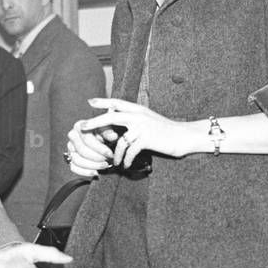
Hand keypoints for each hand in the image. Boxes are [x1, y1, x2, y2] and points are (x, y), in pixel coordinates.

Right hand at [65, 117, 116, 177]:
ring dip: (93, 166)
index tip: (110, 154)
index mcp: (79, 126)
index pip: (87, 139)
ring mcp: (69, 148)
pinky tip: (96, 172)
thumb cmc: (104, 132)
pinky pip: (74, 168)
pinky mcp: (70, 158)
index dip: (99, 148)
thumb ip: (109, 132)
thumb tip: (113, 136)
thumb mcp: (108, 129)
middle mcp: (72, 136)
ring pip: (77, 160)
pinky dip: (85, 172)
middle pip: (82, 151)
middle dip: (97, 158)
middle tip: (108, 161)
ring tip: (104, 166)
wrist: (100, 138)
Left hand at [81, 97, 198, 169]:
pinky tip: (126, 165)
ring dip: (116, 154)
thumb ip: (135, 120)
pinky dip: (126, 160)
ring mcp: (143, 126)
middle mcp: (139, 115)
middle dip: (95, 122)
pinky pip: (130, 151)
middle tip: (82, 127)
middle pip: (112, 117)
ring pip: (120, 141)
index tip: (90, 102)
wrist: (184, 136)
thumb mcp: (150, 120)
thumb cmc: (167, 131)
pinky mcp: (147, 139)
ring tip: (115, 162)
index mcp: (139, 109)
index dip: (103, 101)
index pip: (117, 102)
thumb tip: (120, 125)